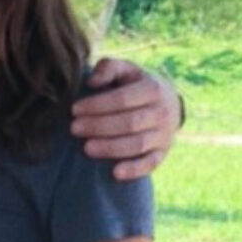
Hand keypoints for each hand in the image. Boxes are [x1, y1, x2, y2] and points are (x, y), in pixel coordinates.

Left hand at [71, 57, 181, 180]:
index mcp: (153, 89)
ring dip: (111, 148)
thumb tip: (92, 82)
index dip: (97, 105)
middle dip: (99, 127)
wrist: (168, 102)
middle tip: (74, 129)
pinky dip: (134, 170)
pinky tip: (115, 173)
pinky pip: (151, 164)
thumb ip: (108, 68)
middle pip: (129, 123)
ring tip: (87, 148)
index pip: (123, 99)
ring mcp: (165, 135)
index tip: (74, 110)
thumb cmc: (136, 84)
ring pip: (137, 144)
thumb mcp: (126, 70)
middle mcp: (163, 113)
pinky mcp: (163, 153)